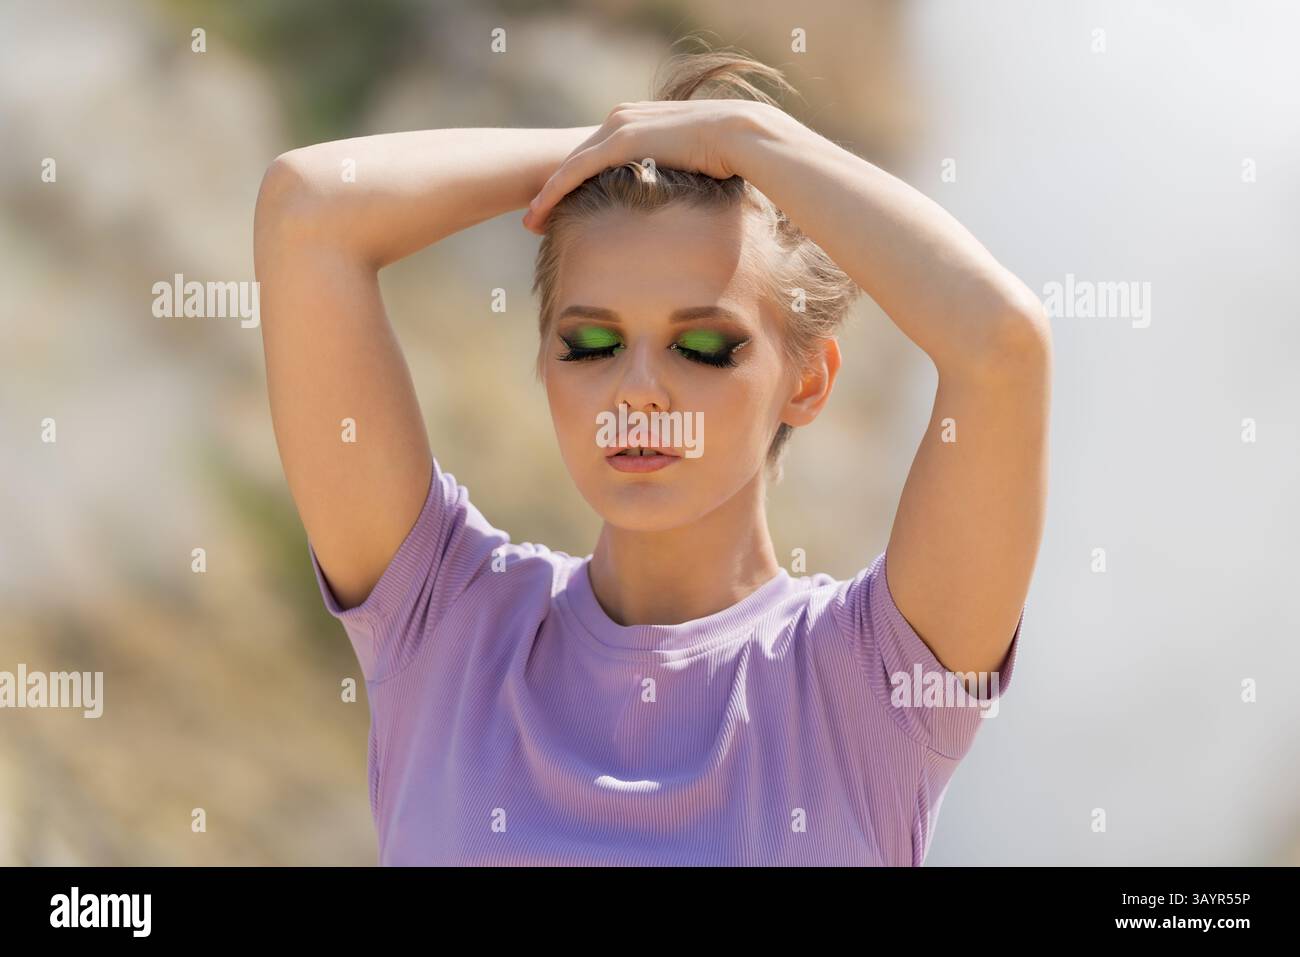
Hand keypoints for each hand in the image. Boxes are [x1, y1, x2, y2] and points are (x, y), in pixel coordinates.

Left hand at [520, 99, 767, 233]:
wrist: (740, 134)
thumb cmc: (728, 153)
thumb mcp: (691, 161)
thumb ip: (673, 172)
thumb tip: (677, 198)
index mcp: (636, 120)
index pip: (595, 154)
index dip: (574, 182)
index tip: (560, 208)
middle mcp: (620, 118)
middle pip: (575, 159)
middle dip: (552, 189)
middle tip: (534, 219)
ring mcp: (617, 127)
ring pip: (569, 166)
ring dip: (546, 195)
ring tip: (531, 223)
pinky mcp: (618, 142)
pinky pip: (575, 170)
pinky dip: (554, 191)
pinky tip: (540, 212)